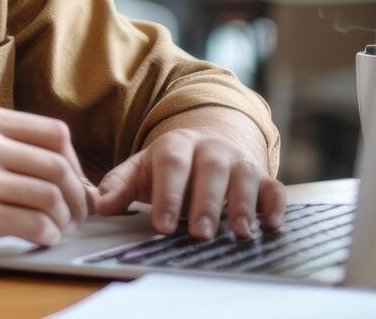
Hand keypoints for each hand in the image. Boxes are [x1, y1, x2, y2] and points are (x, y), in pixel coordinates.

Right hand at [0, 105, 98, 261]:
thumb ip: (4, 143)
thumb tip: (59, 166)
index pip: (54, 132)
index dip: (74, 159)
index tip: (73, 178)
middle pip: (59, 165)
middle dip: (76, 193)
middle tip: (77, 210)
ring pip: (51, 196)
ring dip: (64, 217)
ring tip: (58, 226)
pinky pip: (35, 224)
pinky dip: (47, 234)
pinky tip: (42, 237)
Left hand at [92, 111, 284, 240]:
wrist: (206, 143)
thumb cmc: (169, 165)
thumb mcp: (141, 169)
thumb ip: (120, 185)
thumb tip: (99, 204)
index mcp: (176, 144)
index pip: (171, 165)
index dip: (167, 194)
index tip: (162, 226)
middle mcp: (210, 148)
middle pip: (210, 168)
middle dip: (206, 201)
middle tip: (200, 232)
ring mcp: (238, 160)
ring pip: (244, 175)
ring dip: (243, 204)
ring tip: (238, 232)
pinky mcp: (261, 176)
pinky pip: (273, 186)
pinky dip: (275, 205)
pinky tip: (272, 225)